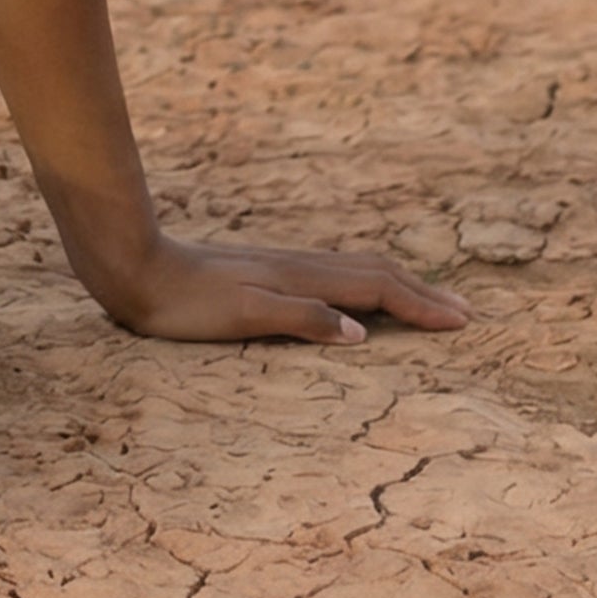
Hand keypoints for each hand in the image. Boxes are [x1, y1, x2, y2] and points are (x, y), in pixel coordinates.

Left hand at [83, 225, 469, 345]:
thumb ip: (298, 319)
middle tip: (466, 314)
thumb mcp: (238, 314)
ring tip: (429, 302)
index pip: (376, 289)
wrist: (130, 265)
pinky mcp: (264, 273)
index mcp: (299, 278)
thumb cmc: (180, 302)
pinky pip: (333, 276)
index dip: (421, 306)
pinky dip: (365, 286)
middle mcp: (296, 266)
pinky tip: (358, 297)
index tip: (464, 324)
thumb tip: (361, 332)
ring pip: (355, 270)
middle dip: (423, 292)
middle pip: (375, 273)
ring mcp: (281, 267)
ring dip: (399, 286)